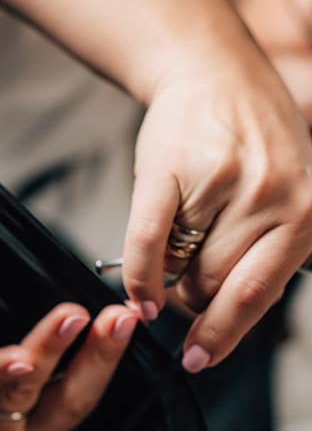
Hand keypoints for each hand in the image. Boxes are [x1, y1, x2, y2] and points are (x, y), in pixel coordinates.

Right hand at [122, 38, 311, 372]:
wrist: (212, 72)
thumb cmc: (250, 141)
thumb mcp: (290, 194)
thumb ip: (274, 251)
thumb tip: (226, 317)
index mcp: (310, 212)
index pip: (260, 294)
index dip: (224, 334)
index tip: (200, 358)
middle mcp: (275, 198)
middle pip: (215, 288)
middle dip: (195, 299)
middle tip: (185, 288)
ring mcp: (222, 184)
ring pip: (182, 271)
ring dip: (172, 275)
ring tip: (180, 241)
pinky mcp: (170, 172)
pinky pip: (147, 244)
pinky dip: (137, 277)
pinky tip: (136, 294)